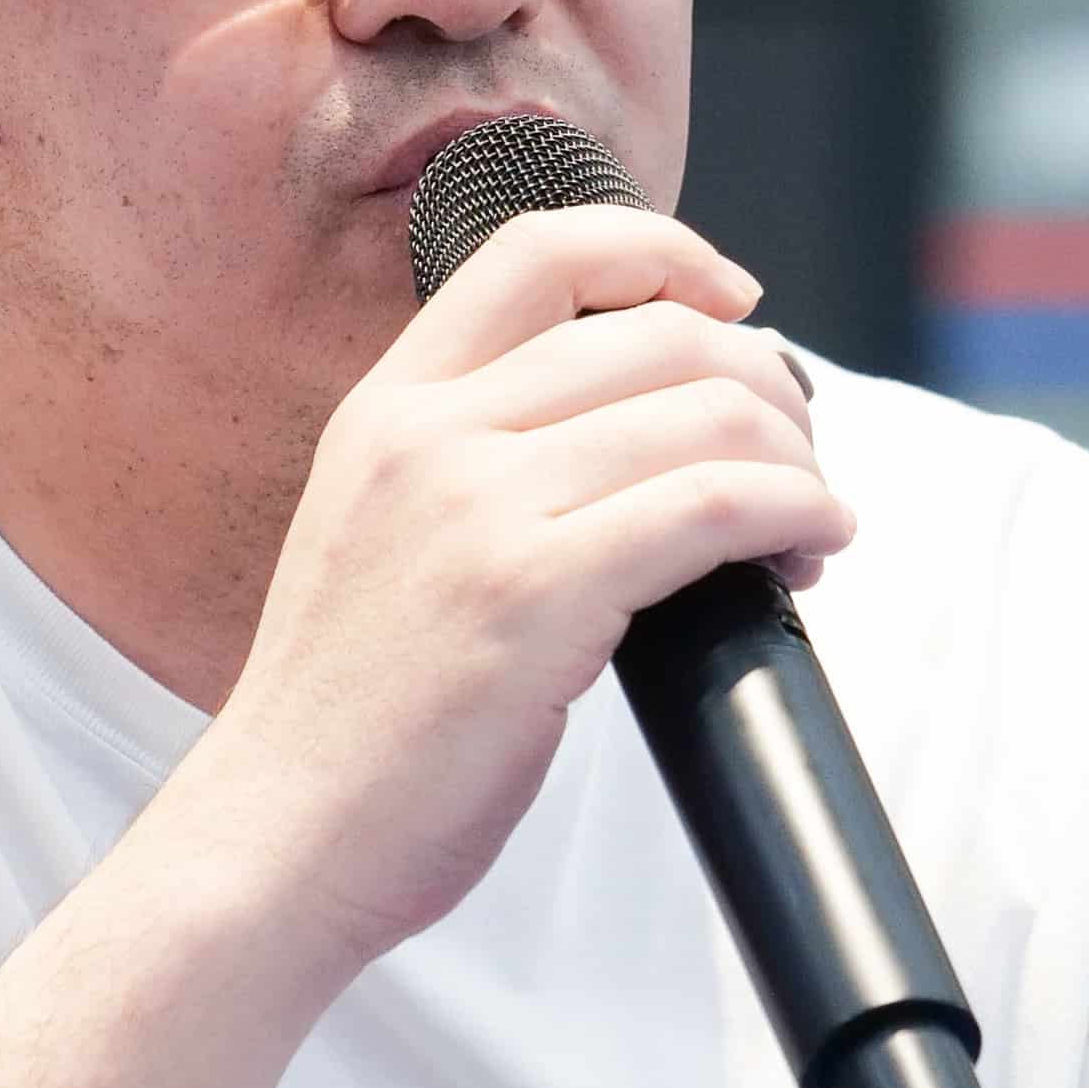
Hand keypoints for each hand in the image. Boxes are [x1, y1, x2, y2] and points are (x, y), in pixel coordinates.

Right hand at [185, 201, 850, 964]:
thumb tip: (637, 432)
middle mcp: (429, 435)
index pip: (539, 250)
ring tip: (811, 519)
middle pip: (657, 332)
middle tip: (797, 452)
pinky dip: (795, 512)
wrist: (277, 837)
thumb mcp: (379, 535)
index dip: (662, 251)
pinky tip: (812, 545)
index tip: (734, 297)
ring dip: (795, 458)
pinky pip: (713, 508)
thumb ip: (474, 463)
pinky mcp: (533, 595)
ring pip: (704, 414)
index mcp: (388, 407)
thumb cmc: (347, 717)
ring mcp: (478, 509)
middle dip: (764, 382)